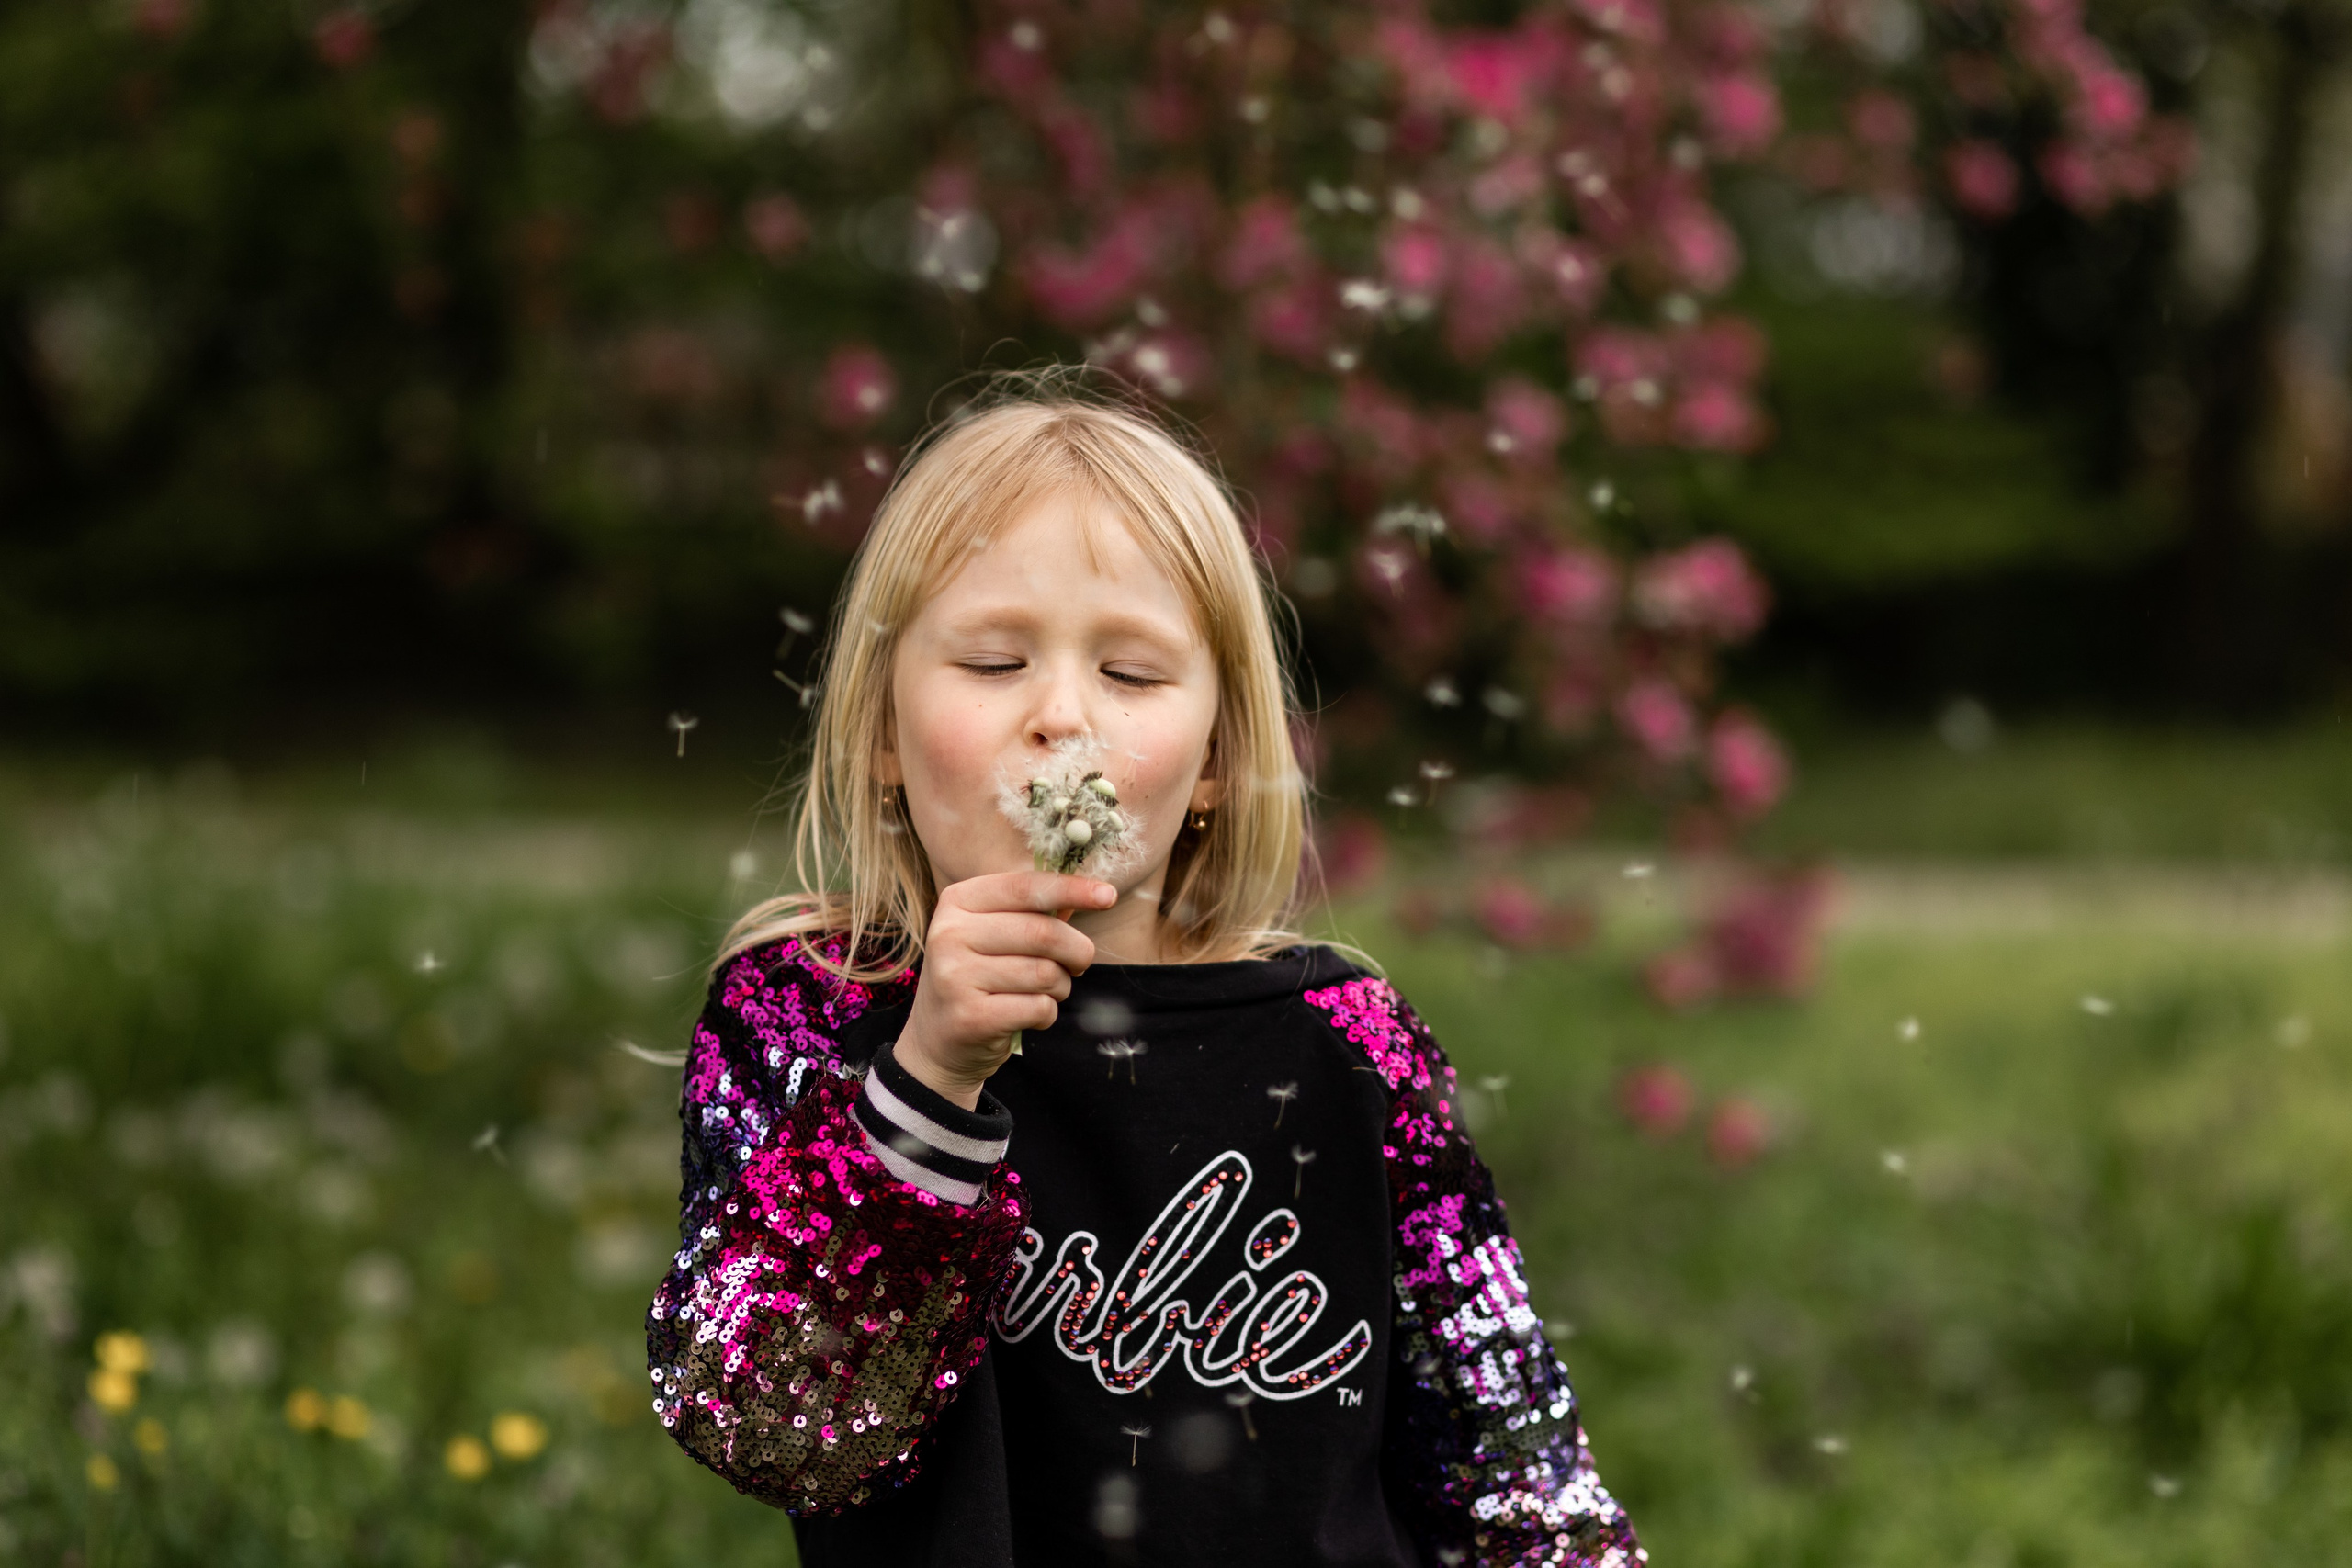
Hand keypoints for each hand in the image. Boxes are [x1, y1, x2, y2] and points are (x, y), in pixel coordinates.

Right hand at [893, 871, 1115, 1108]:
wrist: (936, 1042)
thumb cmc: (978, 978)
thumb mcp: (993, 935)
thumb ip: (1035, 912)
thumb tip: (1092, 892)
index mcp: (957, 901)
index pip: (1025, 886)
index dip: (1072, 889)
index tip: (1109, 895)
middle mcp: (949, 934)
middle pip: (1043, 932)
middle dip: (1076, 951)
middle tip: (1078, 964)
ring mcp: (955, 977)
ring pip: (1045, 973)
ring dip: (1060, 986)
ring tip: (1046, 992)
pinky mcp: (970, 1016)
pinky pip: (1038, 1007)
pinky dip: (1047, 1013)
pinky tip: (1030, 1015)